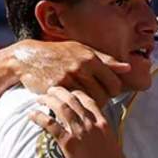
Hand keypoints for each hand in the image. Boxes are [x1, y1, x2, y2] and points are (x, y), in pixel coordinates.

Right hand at [12, 40, 131, 102]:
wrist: (29, 57)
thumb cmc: (60, 53)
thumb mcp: (83, 50)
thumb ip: (106, 60)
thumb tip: (127, 68)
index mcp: (90, 58)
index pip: (114, 83)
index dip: (114, 91)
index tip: (109, 92)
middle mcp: (81, 68)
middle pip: (103, 95)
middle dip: (103, 100)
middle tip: (98, 100)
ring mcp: (68, 79)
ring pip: (88, 102)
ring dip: (90, 106)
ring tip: (86, 103)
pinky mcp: (56, 89)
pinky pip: (73, 103)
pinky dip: (76, 106)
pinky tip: (74, 104)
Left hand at [28, 87, 125, 157]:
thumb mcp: (116, 147)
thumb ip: (109, 139)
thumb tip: (109, 142)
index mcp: (103, 123)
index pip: (88, 100)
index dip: (77, 93)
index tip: (69, 93)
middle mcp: (90, 123)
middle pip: (73, 99)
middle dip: (60, 92)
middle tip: (51, 90)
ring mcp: (78, 132)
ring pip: (61, 107)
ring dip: (48, 100)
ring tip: (39, 98)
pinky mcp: (67, 142)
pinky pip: (50, 124)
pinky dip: (40, 117)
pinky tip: (32, 114)